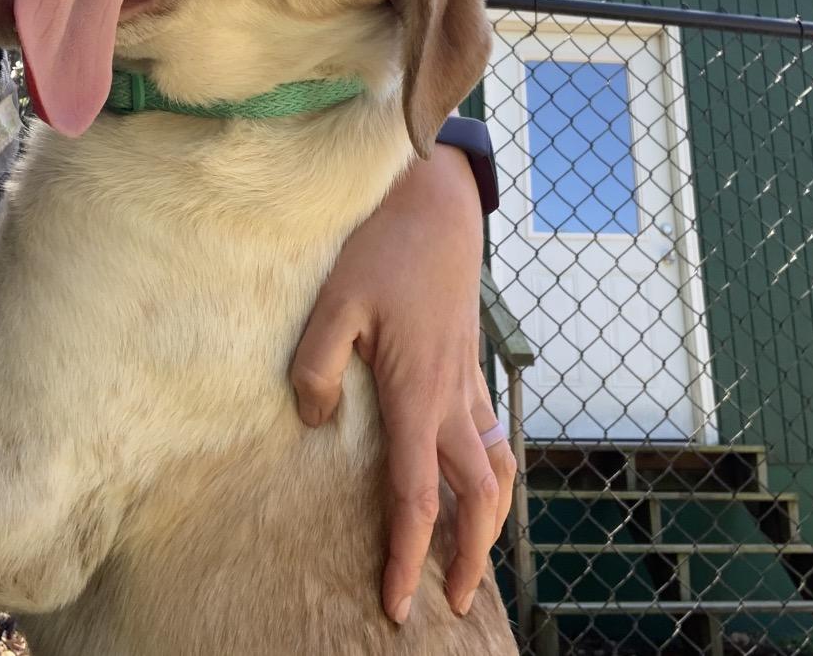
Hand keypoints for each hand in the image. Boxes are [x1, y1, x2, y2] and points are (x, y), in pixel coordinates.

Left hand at [290, 144, 514, 624]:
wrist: (437, 206)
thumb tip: (316, 425)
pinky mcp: (472, 363)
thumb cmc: (383, 250)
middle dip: (468, 556)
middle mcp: (452, 398)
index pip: (417, 496)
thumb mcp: (333, 304)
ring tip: (473, 557)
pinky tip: (479, 479)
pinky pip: (493, 434)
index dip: (408, 556)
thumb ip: (316, 370)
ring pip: (496, 469)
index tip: (398, 605)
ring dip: (489, 521)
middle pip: (476, 497)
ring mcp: (469, 380)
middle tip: (450, 602)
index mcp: (417, 393)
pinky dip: (494, 474)